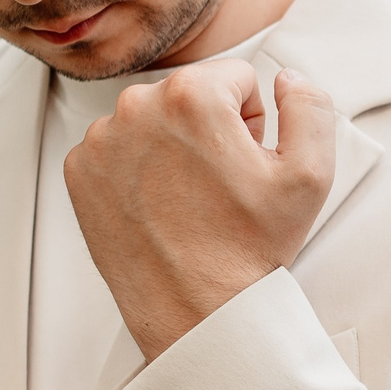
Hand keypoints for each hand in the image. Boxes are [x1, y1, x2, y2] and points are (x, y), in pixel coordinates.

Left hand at [63, 60, 335, 360]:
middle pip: (191, 95)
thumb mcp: (310, 175)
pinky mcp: (80, 171)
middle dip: (210, 129)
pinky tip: (159, 208)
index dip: (252, 121)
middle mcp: (137, 107)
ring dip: (172, 147)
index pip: (236, 76)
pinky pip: (118, 149)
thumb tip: (285, 78)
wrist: (196, 313)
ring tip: (190, 199)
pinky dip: (137, 171)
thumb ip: (310, 105)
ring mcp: (101, 141)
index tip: (247, 161)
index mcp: (192, 96)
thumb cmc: (249, 248)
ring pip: (153, 120)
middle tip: (221, 184)